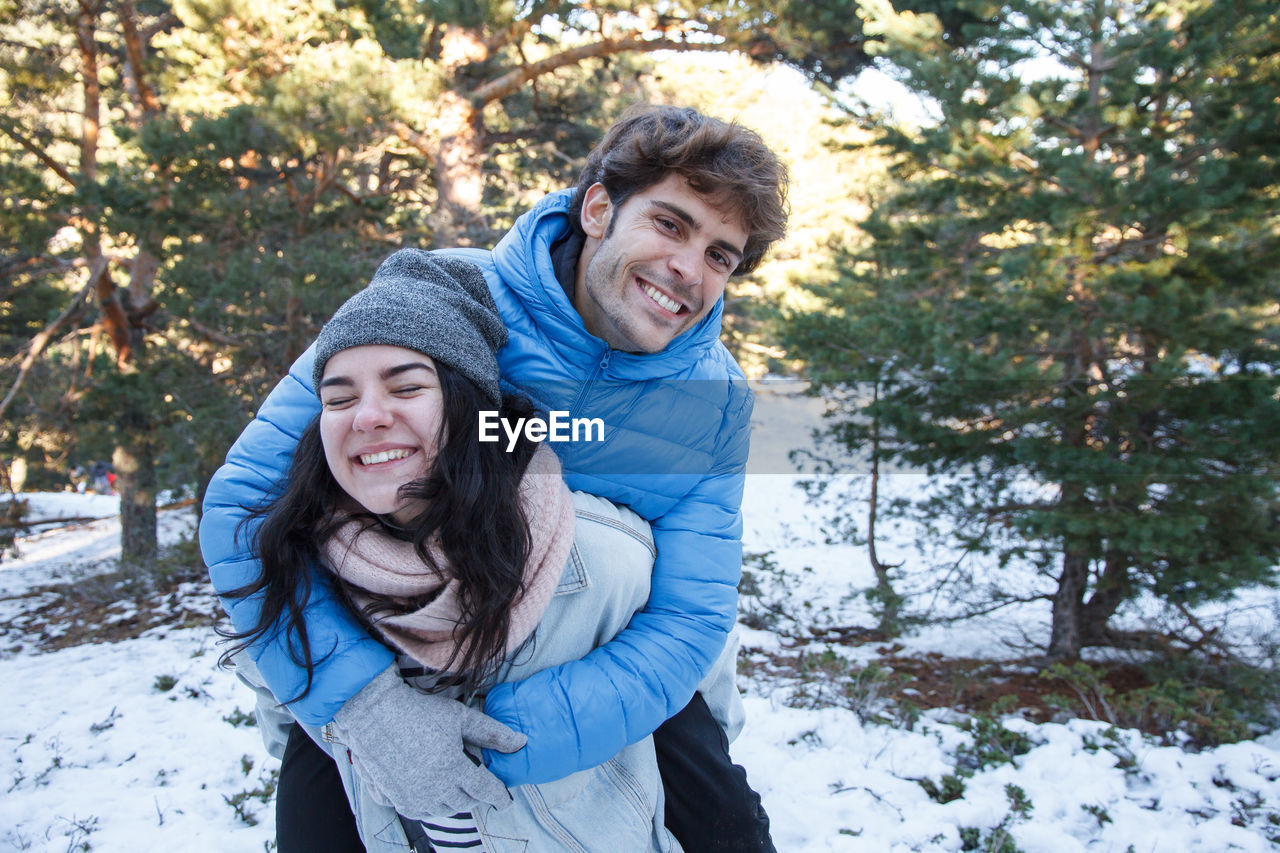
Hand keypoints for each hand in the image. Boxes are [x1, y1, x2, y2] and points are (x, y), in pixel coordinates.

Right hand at [331, 666, 526, 819]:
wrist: (373, 713)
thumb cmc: (419, 710)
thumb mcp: (460, 716)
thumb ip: (492, 732)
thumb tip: (521, 743)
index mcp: (452, 768)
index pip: (485, 790)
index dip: (499, 796)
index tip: (506, 799)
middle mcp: (433, 788)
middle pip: (465, 802)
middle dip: (477, 796)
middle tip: (481, 786)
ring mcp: (412, 796)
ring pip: (444, 810)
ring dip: (456, 801)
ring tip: (460, 788)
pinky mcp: (395, 798)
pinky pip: (421, 812)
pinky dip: (433, 806)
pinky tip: (436, 792)